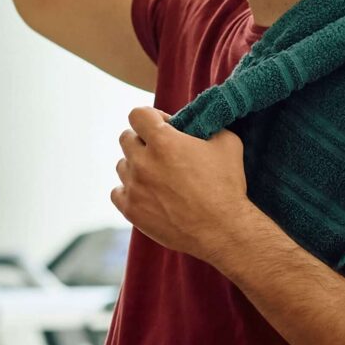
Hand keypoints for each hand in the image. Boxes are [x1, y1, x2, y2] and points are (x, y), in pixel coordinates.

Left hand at [111, 107, 247, 262]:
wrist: (221, 229)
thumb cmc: (226, 186)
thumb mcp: (227, 144)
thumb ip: (207, 126)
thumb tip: (198, 123)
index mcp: (163, 142)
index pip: (137, 115)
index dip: (151, 117)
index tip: (163, 126)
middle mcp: (142, 162)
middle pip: (126, 139)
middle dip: (142, 140)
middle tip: (161, 151)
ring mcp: (134, 187)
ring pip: (122, 165)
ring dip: (136, 166)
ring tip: (158, 175)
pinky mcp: (130, 209)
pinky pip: (117, 191)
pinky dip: (129, 190)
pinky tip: (147, 192)